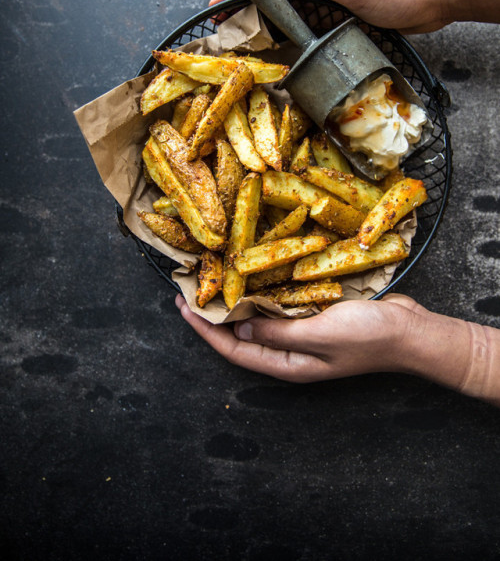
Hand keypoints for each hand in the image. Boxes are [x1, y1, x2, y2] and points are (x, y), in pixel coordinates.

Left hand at [176, 292, 499, 405]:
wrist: (411, 330)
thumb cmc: (369, 336)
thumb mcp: (319, 334)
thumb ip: (277, 331)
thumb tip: (236, 329)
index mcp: (289, 364)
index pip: (235, 350)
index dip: (207, 331)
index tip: (184, 308)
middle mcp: (291, 351)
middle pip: (242, 335)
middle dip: (216, 315)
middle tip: (192, 290)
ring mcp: (304, 333)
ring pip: (259, 318)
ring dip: (238, 301)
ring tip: (214, 280)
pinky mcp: (315, 314)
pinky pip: (280, 304)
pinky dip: (263, 291)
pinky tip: (253, 275)